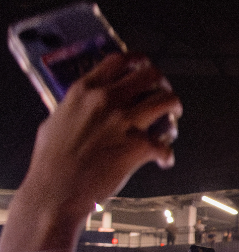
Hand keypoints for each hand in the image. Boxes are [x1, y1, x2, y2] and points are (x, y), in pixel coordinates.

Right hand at [22, 52, 181, 219]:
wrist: (56, 191)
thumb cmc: (51, 162)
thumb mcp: (55, 122)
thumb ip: (75, 108)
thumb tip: (84, 106)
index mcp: (84, 91)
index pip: (118, 60)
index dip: (137, 62)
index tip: (144, 67)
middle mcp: (107, 100)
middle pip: (150, 75)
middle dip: (161, 83)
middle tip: (163, 94)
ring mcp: (125, 122)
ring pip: (168, 101)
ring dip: (174, 109)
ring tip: (171, 119)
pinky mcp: (139, 147)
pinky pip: (166, 146)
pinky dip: (166, 155)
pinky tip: (161, 161)